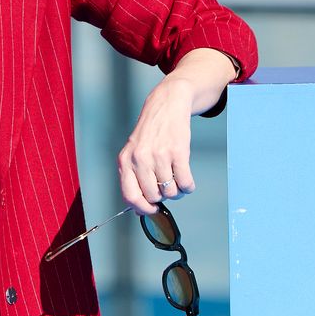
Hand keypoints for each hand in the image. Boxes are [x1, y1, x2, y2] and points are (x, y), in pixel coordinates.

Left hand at [117, 48, 235, 214]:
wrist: (167, 105)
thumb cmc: (150, 133)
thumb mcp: (133, 152)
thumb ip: (133, 176)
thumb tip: (140, 207)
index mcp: (125, 161)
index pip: (130, 195)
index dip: (142, 208)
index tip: (151, 210)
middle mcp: (140, 159)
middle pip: (153, 196)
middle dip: (163, 197)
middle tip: (167, 187)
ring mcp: (159, 155)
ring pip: (171, 191)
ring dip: (177, 191)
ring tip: (177, 181)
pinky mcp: (178, 152)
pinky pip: (185, 182)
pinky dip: (188, 186)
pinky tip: (187, 181)